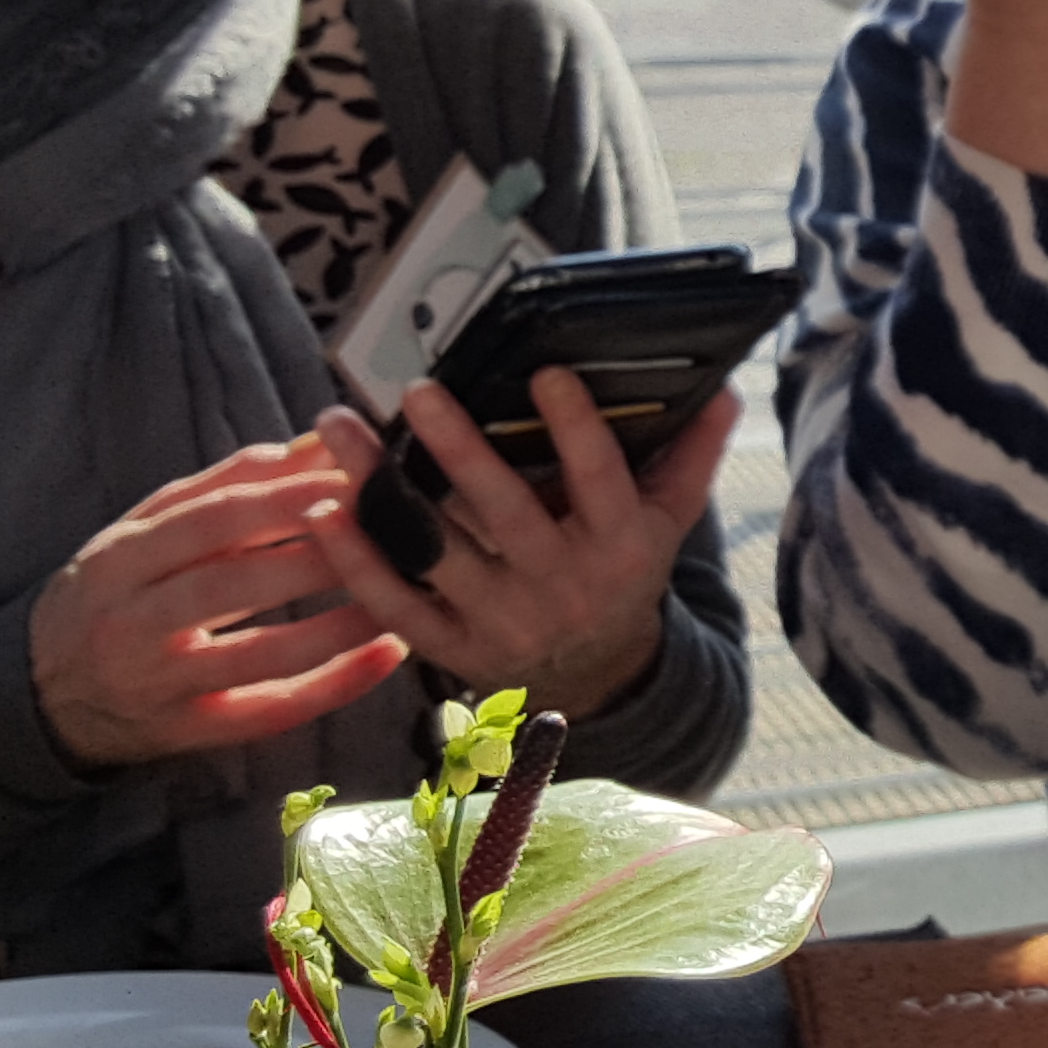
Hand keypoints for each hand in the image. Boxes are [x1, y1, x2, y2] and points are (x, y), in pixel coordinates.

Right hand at [28, 437, 414, 771]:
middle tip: (391, 531)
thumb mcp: (145, 528)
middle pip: (236, 585)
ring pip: (262, 653)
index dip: (285, 498)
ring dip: (341, 623)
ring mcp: (163, 684)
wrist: (40, 691)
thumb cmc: (113, 591)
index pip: (210, 522)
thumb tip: (314, 443)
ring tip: (403, 591)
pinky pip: (272, 711)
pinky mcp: (192, 732)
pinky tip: (388, 654)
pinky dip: (335, 685)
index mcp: (122, 557)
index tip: (354, 477)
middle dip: (320, 555)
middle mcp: (135, 622)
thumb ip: (226, 484)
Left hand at [294, 369, 737, 715]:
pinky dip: (356, 562)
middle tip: (419, 389)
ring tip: (338, 426)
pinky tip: (322, 511)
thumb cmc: (624, 573)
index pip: (599, 477)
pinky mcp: (453, 648)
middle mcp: (560, 582)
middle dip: (459, 449)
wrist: (596, 676)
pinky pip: (397, 605)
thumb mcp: (668, 522)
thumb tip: (725, 390)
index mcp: (619, 543)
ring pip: (433, 548)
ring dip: (380, 488)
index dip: (576, 427)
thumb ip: (691, 456)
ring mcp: (502, 618)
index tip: (547, 371)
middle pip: (504, 510)